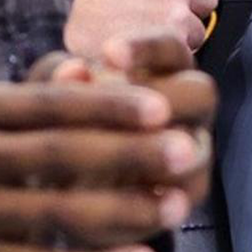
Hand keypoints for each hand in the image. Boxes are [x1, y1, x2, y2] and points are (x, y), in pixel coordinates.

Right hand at [0, 69, 204, 251]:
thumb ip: (24, 100)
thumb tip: (86, 72)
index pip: (47, 104)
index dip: (106, 105)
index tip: (159, 105)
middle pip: (59, 155)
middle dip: (128, 154)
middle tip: (185, 150)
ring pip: (57, 212)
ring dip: (123, 210)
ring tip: (176, 206)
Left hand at [38, 26, 218, 192]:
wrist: (60, 182)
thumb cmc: (63, 124)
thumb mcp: (50, 97)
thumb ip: (56, 81)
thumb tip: (72, 70)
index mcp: (165, 73)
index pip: (171, 48)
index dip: (146, 48)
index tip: (107, 53)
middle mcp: (189, 113)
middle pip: (201, 93)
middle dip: (164, 96)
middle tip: (122, 105)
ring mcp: (192, 159)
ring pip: (197, 155)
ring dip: (155, 156)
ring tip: (107, 160)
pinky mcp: (178, 202)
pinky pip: (175, 203)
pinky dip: (137, 203)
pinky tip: (99, 201)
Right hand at [66, 0, 224, 63]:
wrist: (57, 19)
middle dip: (190, 7)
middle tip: (157, 12)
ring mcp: (175, 15)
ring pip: (199, 30)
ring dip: (180, 34)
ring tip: (145, 31)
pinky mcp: (169, 44)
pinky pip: (185, 54)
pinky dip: (169, 56)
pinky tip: (144, 48)